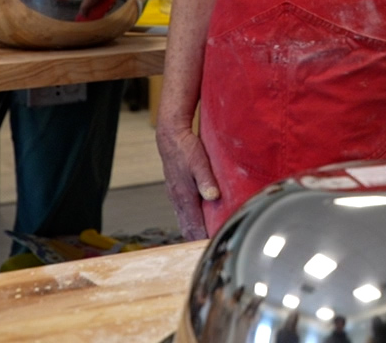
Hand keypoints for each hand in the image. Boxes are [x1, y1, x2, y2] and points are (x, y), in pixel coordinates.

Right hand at [157, 116, 220, 239]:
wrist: (171, 135)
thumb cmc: (186, 148)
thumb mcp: (199, 162)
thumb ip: (206, 180)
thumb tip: (213, 197)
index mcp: (184, 196)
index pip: (194, 226)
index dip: (204, 238)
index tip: (215, 246)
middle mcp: (177, 199)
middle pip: (188, 228)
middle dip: (198, 240)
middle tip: (213, 248)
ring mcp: (175, 195)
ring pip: (184, 221)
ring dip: (194, 231)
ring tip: (207, 240)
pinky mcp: (176, 190)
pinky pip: (183, 212)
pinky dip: (190, 221)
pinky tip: (199, 221)